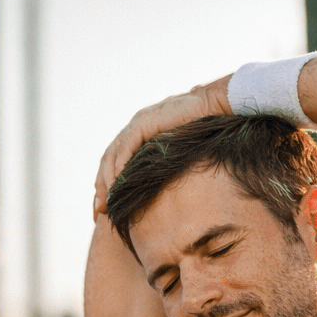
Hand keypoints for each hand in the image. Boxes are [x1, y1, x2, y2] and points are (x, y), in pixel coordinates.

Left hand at [93, 76, 231, 214]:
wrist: (216, 104)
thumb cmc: (203, 128)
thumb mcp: (178, 153)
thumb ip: (165, 166)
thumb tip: (163, 193)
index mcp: (139, 135)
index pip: (115, 162)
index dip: (106, 185)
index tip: (104, 210)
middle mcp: (134, 129)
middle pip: (108, 160)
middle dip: (101, 187)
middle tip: (100, 211)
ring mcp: (137, 124)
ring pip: (112, 155)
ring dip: (107, 180)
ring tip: (107, 201)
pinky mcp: (144, 123)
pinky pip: (126, 147)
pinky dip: (119, 165)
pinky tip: (117, 182)